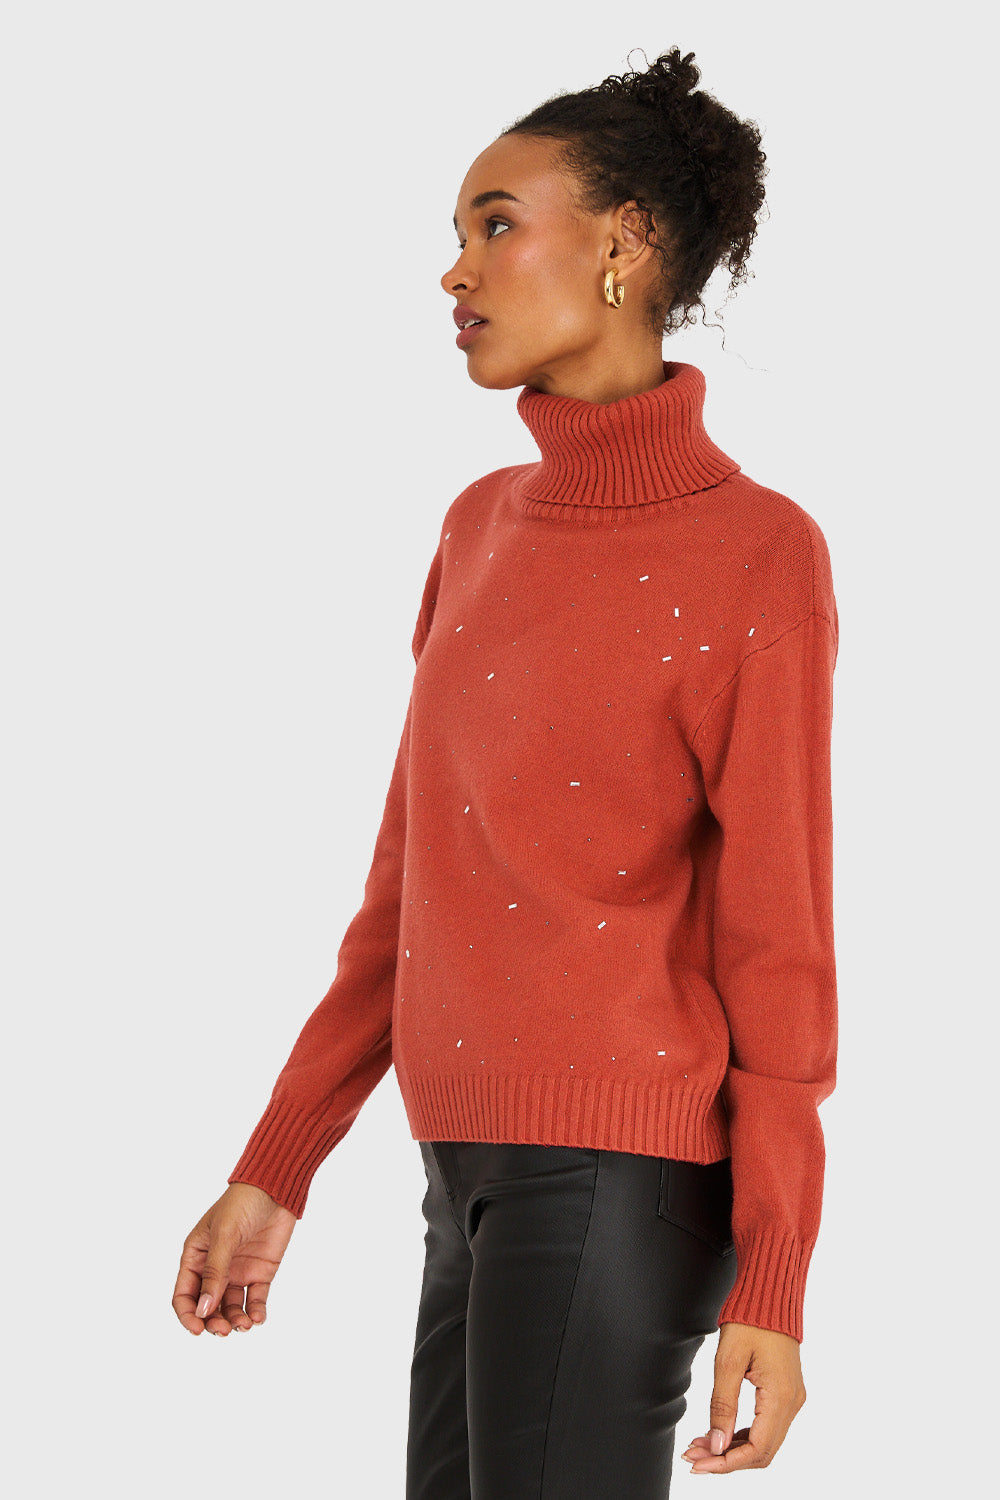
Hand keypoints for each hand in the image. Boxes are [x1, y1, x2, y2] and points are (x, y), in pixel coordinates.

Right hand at [172, 1181, 297, 1335]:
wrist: (276, 1189)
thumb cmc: (242, 1203)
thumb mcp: (224, 1236)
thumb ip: (214, 1272)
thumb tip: (203, 1309)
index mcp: (196, 1256)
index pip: (184, 1294)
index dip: (188, 1315)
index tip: (198, 1329)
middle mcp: (214, 1268)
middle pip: (207, 1306)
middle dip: (213, 1322)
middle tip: (224, 1329)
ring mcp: (237, 1271)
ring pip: (230, 1307)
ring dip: (235, 1320)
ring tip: (245, 1325)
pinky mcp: (259, 1272)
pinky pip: (255, 1299)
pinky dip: (256, 1312)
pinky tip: (258, 1318)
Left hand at [681, 1321, 806, 1473]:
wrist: (770, 1295)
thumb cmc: (750, 1320)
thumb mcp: (728, 1361)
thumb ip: (722, 1405)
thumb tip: (716, 1445)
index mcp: (781, 1397)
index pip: (757, 1449)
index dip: (726, 1462)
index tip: (699, 1463)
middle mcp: (792, 1403)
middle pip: (761, 1452)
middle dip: (726, 1459)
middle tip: (694, 1456)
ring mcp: (791, 1399)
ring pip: (764, 1441)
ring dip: (732, 1449)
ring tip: (700, 1445)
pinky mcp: (785, 1393)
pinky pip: (766, 1426)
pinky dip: (742, 1434)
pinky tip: (718, 1432)